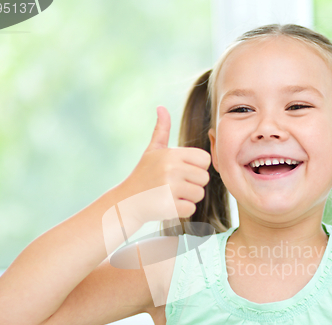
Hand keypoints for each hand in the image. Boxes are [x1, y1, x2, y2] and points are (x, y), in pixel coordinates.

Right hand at [121, 106, 210, 220]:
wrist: (126, 202)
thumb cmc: (143, 175)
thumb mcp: (152, 151)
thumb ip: (161, 130)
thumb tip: (161, 107)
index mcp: (171, 154)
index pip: (205, 159)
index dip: (196, 167)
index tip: (182, 171)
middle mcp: (171, 169)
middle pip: (204, 178)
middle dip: (193, 184)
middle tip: (174, 186)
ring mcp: (170, 188)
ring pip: (199, 194)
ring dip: (188, 198)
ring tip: (170, 195)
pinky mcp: (169, 206)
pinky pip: (191, 209)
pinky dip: (182, 210)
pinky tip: (167, 205)